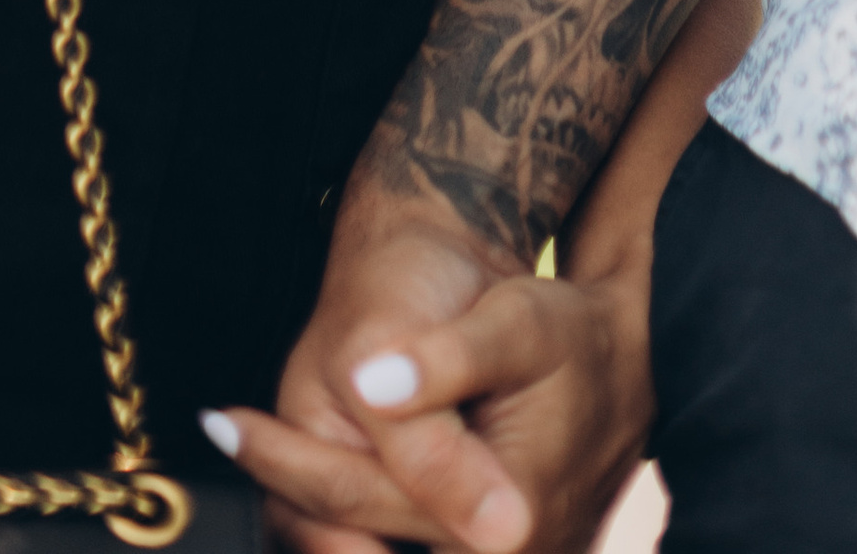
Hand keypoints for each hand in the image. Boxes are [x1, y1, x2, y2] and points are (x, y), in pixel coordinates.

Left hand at [209, 201, 651, 553]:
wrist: (631, 355)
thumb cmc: (570, 333)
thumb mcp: (515, 324)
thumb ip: (442, 366)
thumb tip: (374, 386)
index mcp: (505, 526)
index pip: (360, 501)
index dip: (287, 465)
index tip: (225, 422)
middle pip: (359, 537)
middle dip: (294, 490)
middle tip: (227, 429)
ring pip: (376, 545)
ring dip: (325, 514)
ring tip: (260, 446)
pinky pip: (403, 544)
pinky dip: (359, 519)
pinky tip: (322, 481)